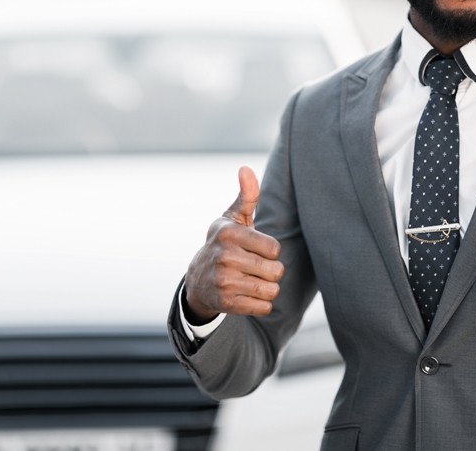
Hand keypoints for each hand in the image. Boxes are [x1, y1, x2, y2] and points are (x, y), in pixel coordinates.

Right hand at [183, 166, 284, 321]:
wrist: (198, 280)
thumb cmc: (224, 244)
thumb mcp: (232, 219)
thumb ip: (246, 196)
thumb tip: (245, 169)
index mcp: (228, 233)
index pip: (274, 248)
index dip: (270, 251)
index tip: (256, 249)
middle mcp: (224, 256)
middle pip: (276, 271)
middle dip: (272, 271)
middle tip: (255, 267)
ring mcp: (224, 281)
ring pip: (272, 290)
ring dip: (268, 288)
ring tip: (253, 281)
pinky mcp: (226, 303)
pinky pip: (264, 308)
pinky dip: (262, 304)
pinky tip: (248, 295)